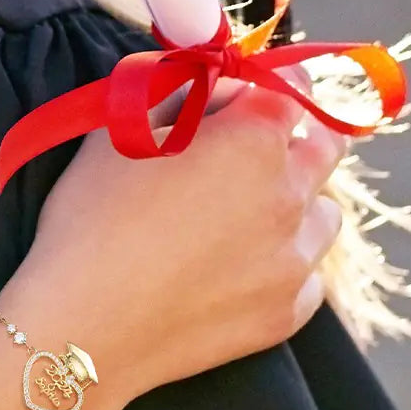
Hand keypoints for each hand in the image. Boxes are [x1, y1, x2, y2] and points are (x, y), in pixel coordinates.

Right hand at [6, 84, 344, 405]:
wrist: (84, 325)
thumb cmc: (90, 219)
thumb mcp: (119, 131)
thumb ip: (176, 92)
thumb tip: (209, 83)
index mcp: (253, 138)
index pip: (293, 86)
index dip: (270, 83)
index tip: (250, 95)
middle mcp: (290, 194)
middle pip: (326, 147)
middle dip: (298, 138)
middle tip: (254, 152)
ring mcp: (294, 259)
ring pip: (324, 214)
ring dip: (298, 204)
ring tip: (247, 218)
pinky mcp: (286, 313)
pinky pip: (308, 276)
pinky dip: (285, 265)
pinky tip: (243, 270)